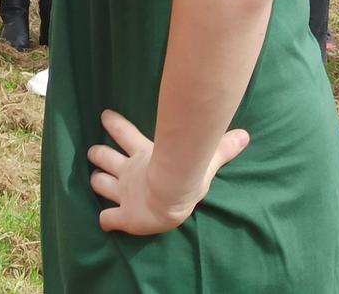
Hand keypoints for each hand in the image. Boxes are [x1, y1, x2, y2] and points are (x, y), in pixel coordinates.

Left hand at [87, 108, 248, 236]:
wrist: (169, 196)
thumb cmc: (185, 174)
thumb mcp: (204, 158)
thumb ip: (222, 147)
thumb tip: (245, 135)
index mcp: (144, 155)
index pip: (124, 133)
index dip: (114, 123)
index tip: (104, 116)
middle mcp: (129, 172)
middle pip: (106, 158)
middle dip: (98, 154)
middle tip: (92, 152)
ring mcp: (124, 194)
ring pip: (100, 184)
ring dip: (96, 181)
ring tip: (93, 179)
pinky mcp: (123, 216)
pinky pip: (107, 219)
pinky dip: (104, 220)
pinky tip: (103, 222)